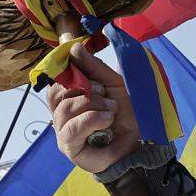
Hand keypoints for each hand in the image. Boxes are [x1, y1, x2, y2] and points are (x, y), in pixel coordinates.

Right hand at [46, 39, 141, 173]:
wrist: (139, 143)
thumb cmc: (124, 115)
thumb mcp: (113, 85)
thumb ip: (94, 67)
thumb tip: (73, 48)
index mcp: (69, 99)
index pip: (56, 82)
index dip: (69, 74)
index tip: (89, 73)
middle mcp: (62, 115)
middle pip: (57, 94)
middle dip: (84, 89)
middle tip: (105, 93)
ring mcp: (63, 132)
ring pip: (65, 109)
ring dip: (92, 105)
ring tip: (112, 109)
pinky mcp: (69, 147)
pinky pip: (71, 128)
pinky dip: (91, 119)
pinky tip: (107, 120)